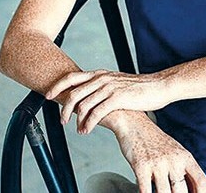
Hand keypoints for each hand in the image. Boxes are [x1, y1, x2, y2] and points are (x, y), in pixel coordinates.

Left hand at [45, 69, 171, 132]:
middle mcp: (102, 78)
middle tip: (62, 121)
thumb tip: (89, 95)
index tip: (47, 95)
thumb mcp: (116, 82)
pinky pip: (97, 113)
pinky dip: (88, 124)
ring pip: (83, 104)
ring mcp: (109, 87)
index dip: (57, 86)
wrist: (158, 86)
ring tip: (78, 130)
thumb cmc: (138, 88)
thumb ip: (102, 86)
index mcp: (100, 73)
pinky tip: (86, 131)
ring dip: (77, 120)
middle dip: (64, 108)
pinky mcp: (118, 98)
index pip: (72, 77)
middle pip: (74, 92)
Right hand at [114, 112, 205, 192]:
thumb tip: (194, 190)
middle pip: (182, 192)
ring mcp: (157, 164)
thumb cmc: (154, 139)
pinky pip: (146, 191)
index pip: (201, 180)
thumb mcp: (175, 151)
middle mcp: (173, 160)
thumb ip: (184, 169)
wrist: (134, 123)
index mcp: (185, 157)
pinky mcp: (141, 167)